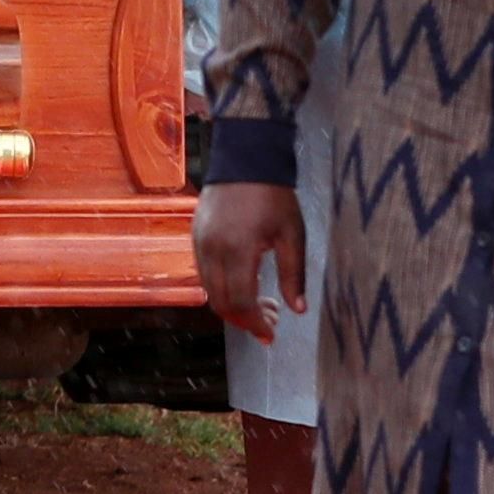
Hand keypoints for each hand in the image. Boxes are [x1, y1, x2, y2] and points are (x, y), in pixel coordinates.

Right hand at [194, 177, 307, 341]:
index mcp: (238, 250)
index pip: (241, 302)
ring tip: (261, 305)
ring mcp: (200, 244)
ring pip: (210, 291)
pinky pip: (205, 274)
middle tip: (269, 324)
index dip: (255, 324)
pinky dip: (222, 288)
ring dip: (233, 306)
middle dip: (244, 321)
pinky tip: (245, 284)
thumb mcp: (292, 234)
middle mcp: (213, 250)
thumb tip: (298, 310)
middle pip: (221, 303)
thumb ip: (294, 274)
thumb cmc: (273, 195)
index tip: (271, 335)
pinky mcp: (195, 237)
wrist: (244, 158)